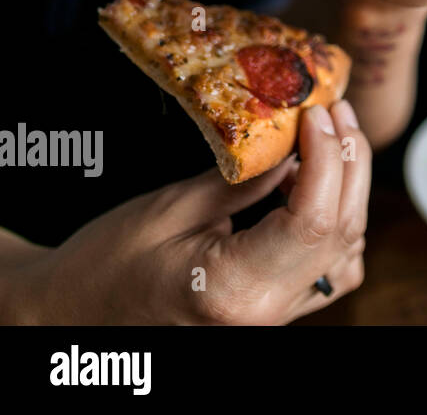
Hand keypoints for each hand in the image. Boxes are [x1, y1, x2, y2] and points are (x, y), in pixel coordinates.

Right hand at [16, 101, 369, 323]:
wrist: (74, 315)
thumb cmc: (106, 265)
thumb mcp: (172, 208)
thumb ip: (246, 180)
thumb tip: (299, 142)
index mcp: (235, 288)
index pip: (313, 220)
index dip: (328, 158)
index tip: (319, 112)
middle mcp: (267, 312)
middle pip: (341, 233)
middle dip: (348, 163)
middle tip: (337, 111)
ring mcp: (276, 318)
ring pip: (346, 252)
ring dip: (349, 191)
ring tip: (332, 139)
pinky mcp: (276, 311)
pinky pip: (330, 269)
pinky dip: (337, 224)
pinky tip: (315, 187)